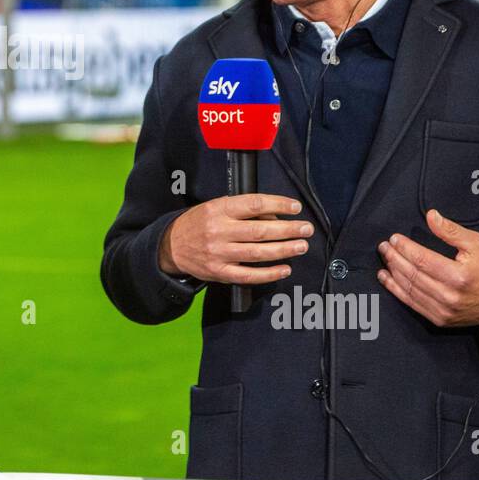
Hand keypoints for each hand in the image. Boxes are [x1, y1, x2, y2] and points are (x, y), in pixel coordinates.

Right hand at [159, 193, 312, 284]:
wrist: (172, 245)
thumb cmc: (199, 223)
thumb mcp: (216, 207)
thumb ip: (242, 210)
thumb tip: (274, 217)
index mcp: (219, 209)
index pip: (254, 204)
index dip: (278, 205)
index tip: (295, 207)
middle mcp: (219, 231)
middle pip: (260, 231)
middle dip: (288, 230)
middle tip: (306, 229)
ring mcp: (219, 253)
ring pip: (258, 253)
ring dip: (284, 250)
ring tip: (301, 246)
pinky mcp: (219, 272)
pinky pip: (248, 275)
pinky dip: (269, 274)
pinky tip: (285, 269)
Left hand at [376, 208, 478, 326]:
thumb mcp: (477, 243)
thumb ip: (451, 231)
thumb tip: (431, 216)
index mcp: (459, 276)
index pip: (422, 259)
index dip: (405, 248)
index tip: (394, 238)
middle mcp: (449, 296)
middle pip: (413, 274)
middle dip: (394, 258)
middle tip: (384, 246)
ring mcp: (443, 310)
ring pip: (409, 289)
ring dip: (392, 273)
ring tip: (385, 259)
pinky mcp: (440, 319)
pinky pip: (412, 304)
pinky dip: (396, 291)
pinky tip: (387, 279)